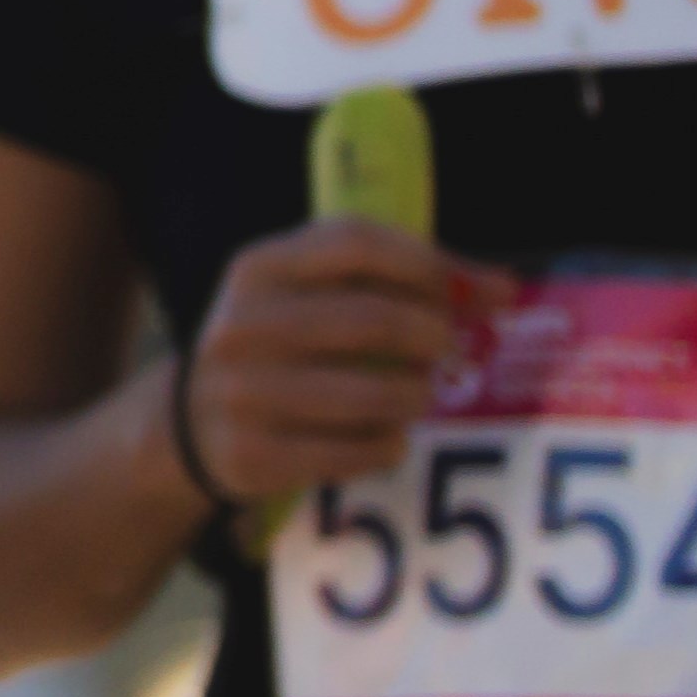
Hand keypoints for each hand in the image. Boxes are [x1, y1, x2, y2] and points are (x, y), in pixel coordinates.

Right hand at [174, 218, 464, 516]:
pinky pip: (358, 451)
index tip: (473, 293)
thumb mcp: (313, 294)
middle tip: (448, 351)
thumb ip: (397, 279)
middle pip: (373, 319)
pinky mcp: (252, 454)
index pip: (354, 242)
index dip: (427, 263)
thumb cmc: (284, 344)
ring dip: (417, 396)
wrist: (192, 420)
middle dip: (433, 337)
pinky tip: (384, 435)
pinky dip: (389, 444)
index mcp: (257, 269)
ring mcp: (241, 393)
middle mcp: (240, 326)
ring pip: (375, 394)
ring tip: (417, 395)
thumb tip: (503, 288)